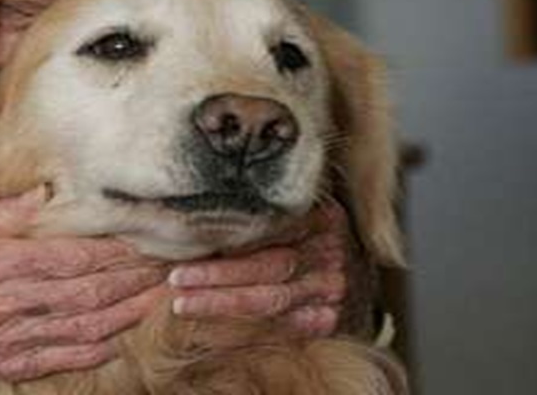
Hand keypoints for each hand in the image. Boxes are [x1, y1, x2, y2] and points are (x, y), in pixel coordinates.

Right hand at [0, 187, 168, 383]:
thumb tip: (44, 193)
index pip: (70, 258)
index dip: (113, 251)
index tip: (143, 239)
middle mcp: (2, 305)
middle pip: (86, 293)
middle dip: (132, 280)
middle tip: (165, 264)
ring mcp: (5, 339)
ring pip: (82, 328)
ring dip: (125, 313)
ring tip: (156, 295)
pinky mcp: (2, 363)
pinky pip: (60, 359)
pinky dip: (95, 348)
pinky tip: (117, 334)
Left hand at [166, 199, 376, 337]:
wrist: (360, 281)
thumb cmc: (313, 241)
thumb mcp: (301, 214)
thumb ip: (264, 213)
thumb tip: (196, 207)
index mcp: (321, 217)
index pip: (269, 225)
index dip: (227, 235)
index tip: (187, 239)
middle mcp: (330, 252)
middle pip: (267, 263)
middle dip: (217, 274)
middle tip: (175, 278)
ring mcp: (333, 289)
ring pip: (270, 299)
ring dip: (222, 303)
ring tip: (182, 304)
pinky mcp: (329, 321)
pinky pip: (281, 327)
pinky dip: (244, 328)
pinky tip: (212, 329)